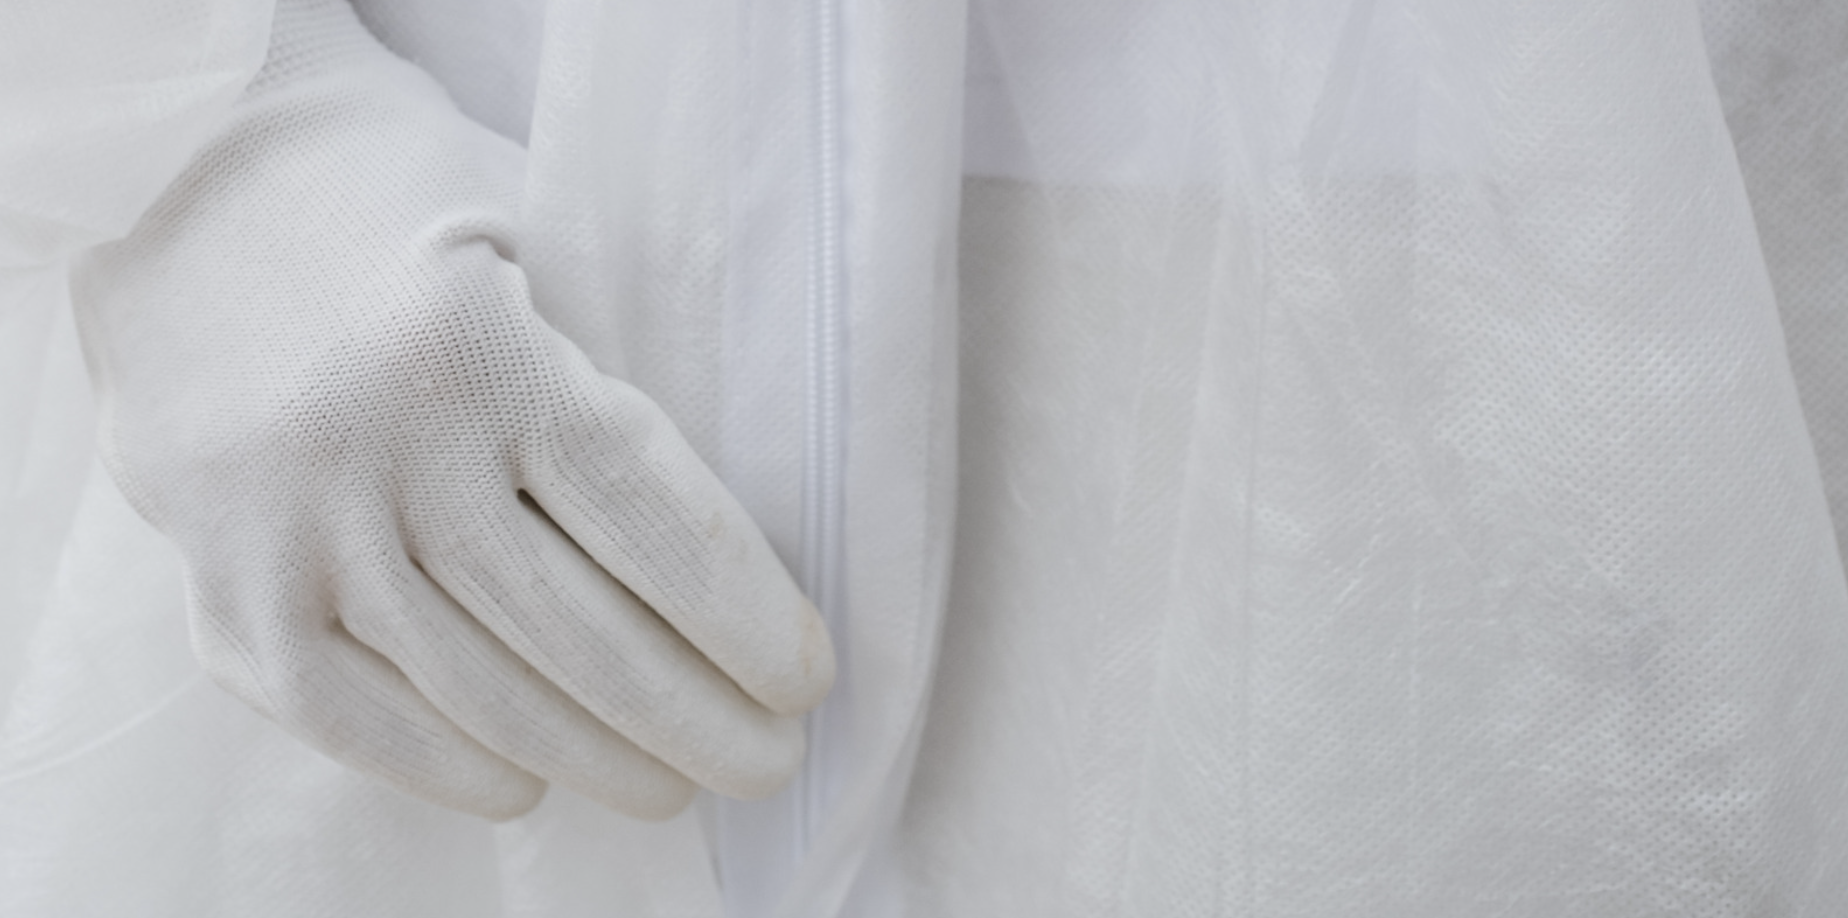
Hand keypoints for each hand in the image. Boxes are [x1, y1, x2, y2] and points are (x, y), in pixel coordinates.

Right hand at [70, 0, 831, 820]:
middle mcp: (380, 444)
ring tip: (671, 783)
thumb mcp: (529, 241)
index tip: (803, 677)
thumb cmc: (398, 203)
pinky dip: (445, 763)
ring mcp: (289, 528)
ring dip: (595, 759)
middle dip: (696, 720)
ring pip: (477, 692)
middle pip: (581, 633)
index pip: (651, 522)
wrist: (179, 173)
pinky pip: (347, 713)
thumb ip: (596, 383)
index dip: (744, 620)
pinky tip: (523, 781)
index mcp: (479, 344)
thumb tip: (707, 562)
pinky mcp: (223, 583)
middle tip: (767, 761)